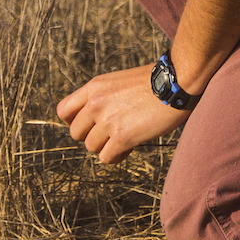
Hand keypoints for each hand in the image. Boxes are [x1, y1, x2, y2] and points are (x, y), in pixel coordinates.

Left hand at [56, 64, 190, 163]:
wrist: (176, 81)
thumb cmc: (154, 82)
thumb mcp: (118, 82)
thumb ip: (102, 97)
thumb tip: (95, 120)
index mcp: (94, 87)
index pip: (63, 110)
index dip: (74, 121)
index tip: (89, 124)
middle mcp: (95, 103)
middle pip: (75, 133)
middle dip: (92, 136)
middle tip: (110, 133)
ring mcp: (107, 120)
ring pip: (91, 147)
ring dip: (107, 146)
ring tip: (124, 138)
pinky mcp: (121, 136)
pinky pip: (107, 157)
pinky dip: (117, 156)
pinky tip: (130, 146)